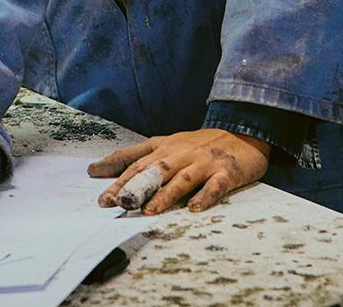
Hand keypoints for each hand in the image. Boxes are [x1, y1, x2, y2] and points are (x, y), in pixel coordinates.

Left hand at [88, 129, 269, 215]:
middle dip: (136, 187)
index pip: (138, 163)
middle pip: (156, 170)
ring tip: (151, 210)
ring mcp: (205, 163)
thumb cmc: (201, 143)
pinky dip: (205, 196)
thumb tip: (98, 169)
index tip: (102, 197)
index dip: (118, 179)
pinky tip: (194, 208)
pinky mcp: (227, 172)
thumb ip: (135, 156)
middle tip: (119, 203)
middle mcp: (183, 154)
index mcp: (167, 147)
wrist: (245, 132)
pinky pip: (215, 186)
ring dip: (166, 195)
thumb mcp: (167, 144)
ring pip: (183, 178)